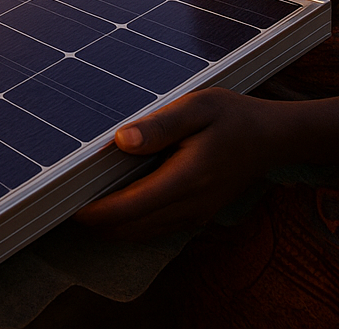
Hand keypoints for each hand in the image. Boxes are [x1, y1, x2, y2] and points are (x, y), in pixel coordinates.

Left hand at [75, 88, 280, 239]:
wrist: (272, 138)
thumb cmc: (234, 116)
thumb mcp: (198, 106)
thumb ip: (159, 125)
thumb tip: (121, 141)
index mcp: (187, 178)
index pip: (130, 208)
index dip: (96, 212)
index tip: (68, 204)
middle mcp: (191, 204)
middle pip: (131, 228)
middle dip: (98, 223)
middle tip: (66, 204)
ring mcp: (196, 214)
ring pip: (143, 233)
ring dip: (113, 226)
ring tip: (85, 204)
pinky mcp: (198, 214)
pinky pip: (157, 227)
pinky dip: (133, 223)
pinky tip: (117, 203)